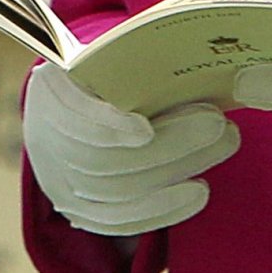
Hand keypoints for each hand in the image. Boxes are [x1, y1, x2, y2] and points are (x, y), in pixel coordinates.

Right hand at [22, 62, 240, 236]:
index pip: (74, 120)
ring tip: (223, 145)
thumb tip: (200, 51)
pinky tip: (199, 194)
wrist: (69, 101)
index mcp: (51, 92)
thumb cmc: (104, 67)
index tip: (146, 130)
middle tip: (219, 123)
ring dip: (176, 171)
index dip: (108, 129)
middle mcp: (47, 144)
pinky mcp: (81, 211)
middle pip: (108, 161)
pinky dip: (160, 210)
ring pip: (118, 193)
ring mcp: (61, 184)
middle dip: (170, 144)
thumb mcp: (111, 51)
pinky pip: (119, 221)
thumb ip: (141, 55)